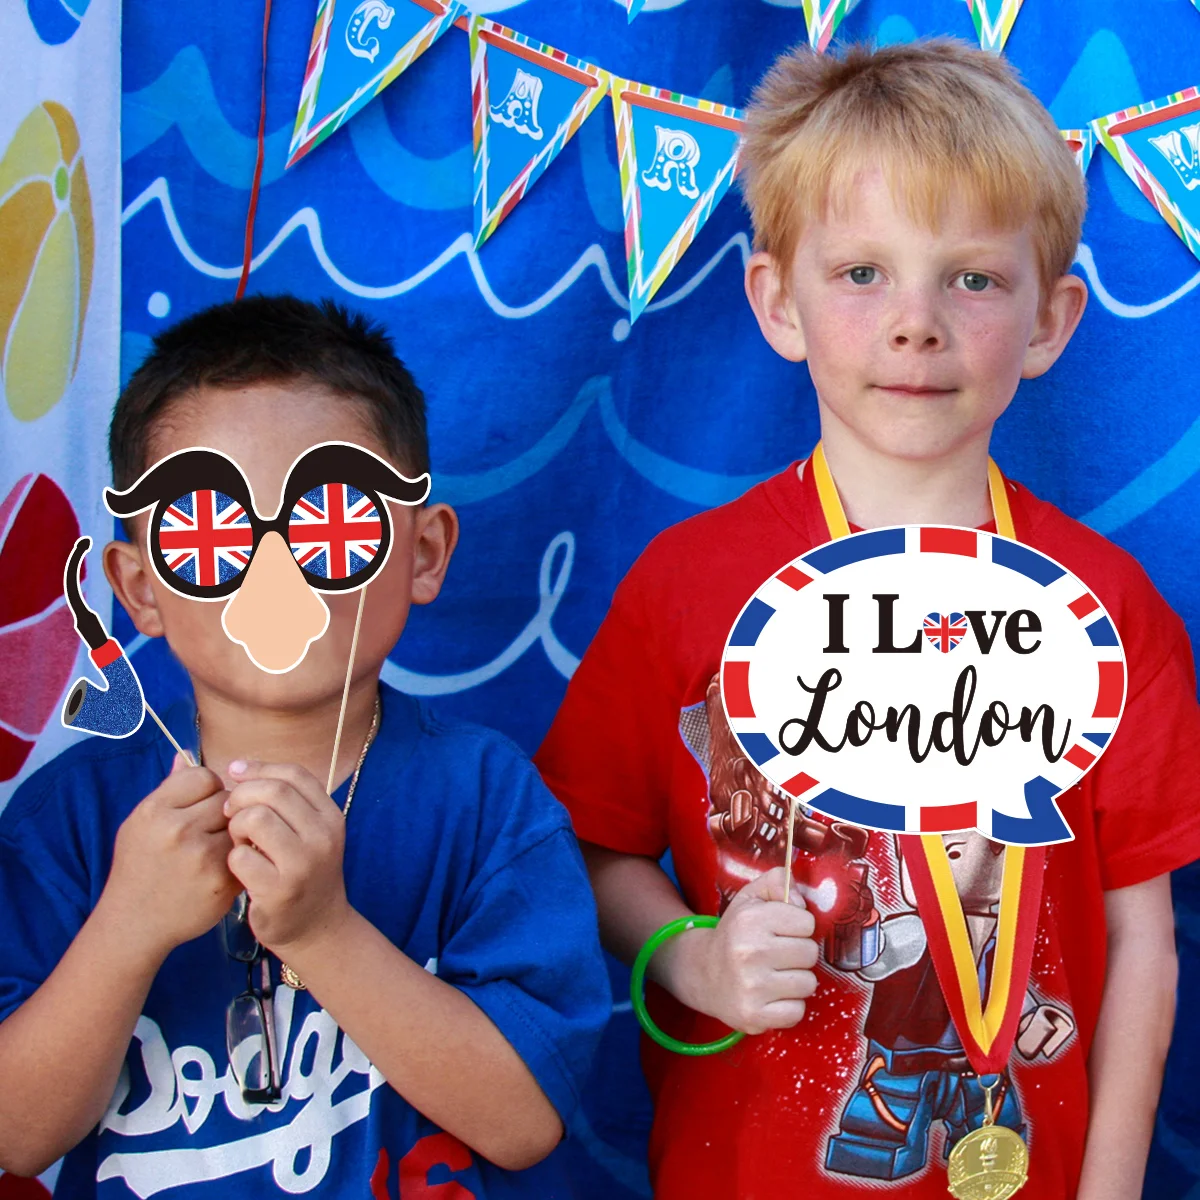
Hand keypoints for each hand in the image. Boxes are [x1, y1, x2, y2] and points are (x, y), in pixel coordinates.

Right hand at [101, 755, 238, 957]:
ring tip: (217, 845)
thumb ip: (167, 790)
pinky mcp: (223, 879)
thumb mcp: (139, 823)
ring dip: (237, 830)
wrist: (134, 923)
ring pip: (241, 823)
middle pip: (227, 797)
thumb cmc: (139, 867)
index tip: (201, 805)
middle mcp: (177, 830)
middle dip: (226, 809)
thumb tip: (185, 755)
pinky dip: (242, 854)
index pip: (204, 776)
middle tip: (213, 827)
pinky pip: (247, 850)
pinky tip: (225, 863)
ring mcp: (202, 856)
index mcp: (154, 811)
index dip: (208, 788)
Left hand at [224, 761, 349, 955]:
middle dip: (242, 795)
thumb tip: (237, 765)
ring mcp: (303, 865)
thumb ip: (284, 800)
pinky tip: (239, 867)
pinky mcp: (279, 891)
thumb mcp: (309, 833)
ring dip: (236, 826)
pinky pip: (240, 857)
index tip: (235, 774)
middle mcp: (323, 837)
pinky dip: (232, 858)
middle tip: (230, 812)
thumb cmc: (302, 872)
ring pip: (255, 819)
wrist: (316, 927)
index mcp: (331, 817)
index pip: (295, 774)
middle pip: (273, 791)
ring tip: (238, 840)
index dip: (259, 768)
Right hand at [671, 866, 818, 1034]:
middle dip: (798, 953)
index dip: (797, 925)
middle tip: (778, 954)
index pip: (807, 922)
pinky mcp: (754, 1016)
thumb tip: (802, 902)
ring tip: (775, 975)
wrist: (703, 974)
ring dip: (796, 980)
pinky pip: (797, 1011)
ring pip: (808, 983)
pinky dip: (789, 1005)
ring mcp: (751, 987)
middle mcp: (749, 952)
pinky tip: (772, 995)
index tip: (780, 931)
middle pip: (810, 953)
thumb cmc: (735, 934)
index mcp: (749, 920)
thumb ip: (777, 882)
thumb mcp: (750, 898)